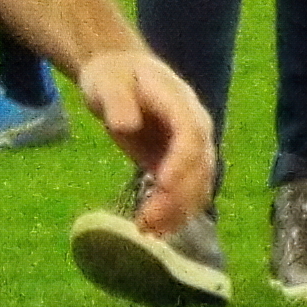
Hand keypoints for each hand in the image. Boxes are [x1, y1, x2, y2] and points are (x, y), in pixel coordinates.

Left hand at [76, 50, 214, 238]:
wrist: (121, 75)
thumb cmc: (114, 76)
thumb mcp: (107, 82)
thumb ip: (117, 101)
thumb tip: (126, 125)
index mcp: (181, 103)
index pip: (191, 134)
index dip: (181, 161)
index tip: (162, 184)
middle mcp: (196, 127)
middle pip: (199, 165)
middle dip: (177, 196)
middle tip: (147, 222)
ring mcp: (192, 147)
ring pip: (198, 184)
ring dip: (178, 211)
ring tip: (148, 231)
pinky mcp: (180, 163)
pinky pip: (188, 190)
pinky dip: (176, 212)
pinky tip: (156, 230)